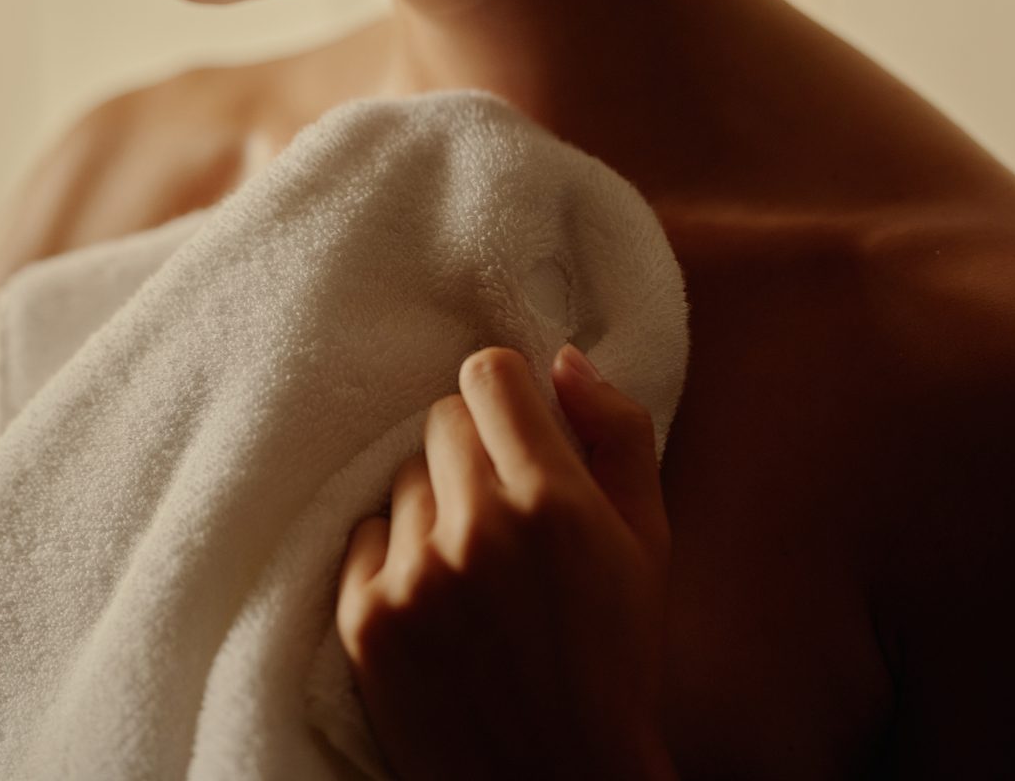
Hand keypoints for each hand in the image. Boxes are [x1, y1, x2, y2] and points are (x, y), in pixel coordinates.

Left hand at [335, 344, 676, 780]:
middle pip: (441, 419)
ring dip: (434, 506)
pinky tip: (437, 604)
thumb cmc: (613, 656)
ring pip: (405, 478)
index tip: (513, 426)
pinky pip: (365, 534)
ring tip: (473, 571)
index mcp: (554, 499)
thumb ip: (618, 431)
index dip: (503, 396)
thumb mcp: (648, 540)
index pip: (488, 374)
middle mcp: (479, 529)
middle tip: (501, 510)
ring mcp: (416, 577)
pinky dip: (395, 557)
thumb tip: (564, 358)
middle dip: (471, 451)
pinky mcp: (366, 619)